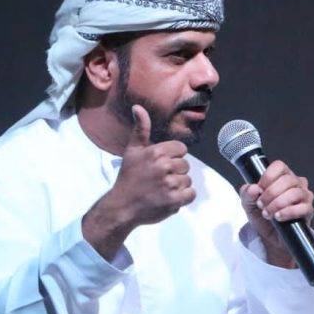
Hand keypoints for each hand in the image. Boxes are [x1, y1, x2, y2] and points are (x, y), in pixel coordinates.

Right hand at [82, 105, 195, 259]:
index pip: (181, 149)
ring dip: (178, 186)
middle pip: (185, 165)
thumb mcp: (132, 150)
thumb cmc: (128, 177)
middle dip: (175, 172)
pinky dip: (183, 197)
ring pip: (188, 180)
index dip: (172, 157)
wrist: (122, 206)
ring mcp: (170, 184)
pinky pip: (191, 194)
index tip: (160, 165)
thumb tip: (138, 107)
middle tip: (159, 179)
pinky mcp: (174, 200)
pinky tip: (169, 197)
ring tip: (162, 189)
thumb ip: (140, 129)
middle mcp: (164, 166)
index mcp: (156, 152)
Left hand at [239, 160, 313, 267]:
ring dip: (277, 204)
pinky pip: (303, 207)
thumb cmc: (262, 217)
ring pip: (295, 193)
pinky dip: (288, 212)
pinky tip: (278, 217)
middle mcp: (296, 183)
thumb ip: (246, 194)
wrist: (270, 237)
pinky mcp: (308, 210)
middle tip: (261, 205)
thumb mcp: (249, 204)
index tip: (259, 189)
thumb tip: (252, 188)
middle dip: (270, 193)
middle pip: (287, 180)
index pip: (279, 166)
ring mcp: (304, 196)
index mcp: (282, 176)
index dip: (268, 177)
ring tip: (268, 213)